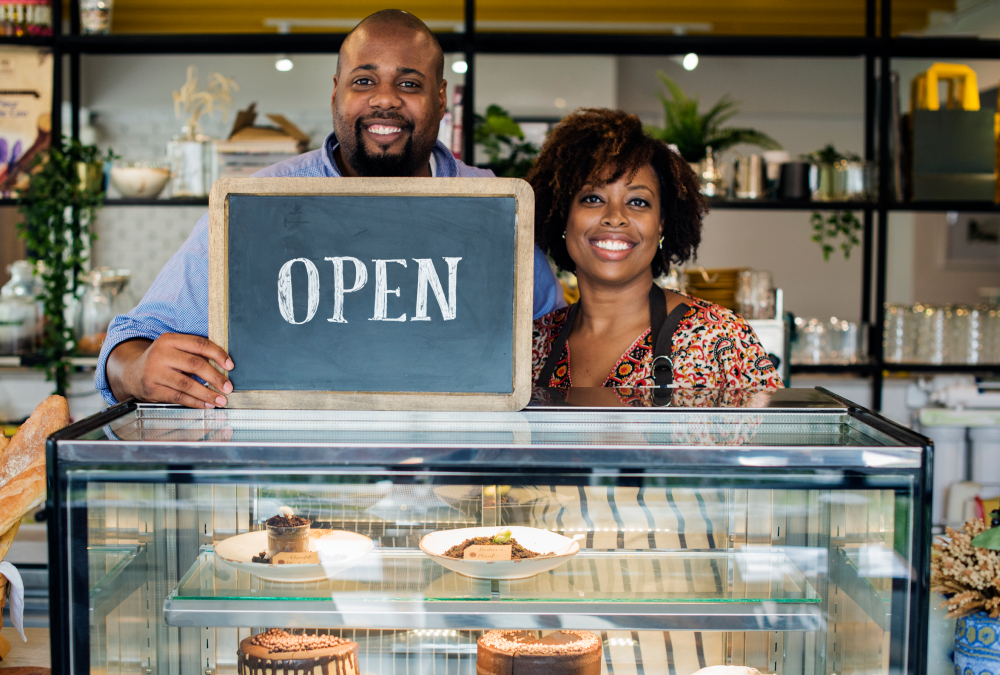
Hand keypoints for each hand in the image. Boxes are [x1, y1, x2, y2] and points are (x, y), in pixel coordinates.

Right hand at [108, 334, 234, 407]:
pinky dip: (196, 402)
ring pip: (187, 384)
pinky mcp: (152, 390)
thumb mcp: (173, 348)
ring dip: (207, 394)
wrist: (131, 373)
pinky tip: (207, 405)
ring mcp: (154, 372)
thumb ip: (194, 353)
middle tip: (228, 387)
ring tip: (221, 400)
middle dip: (215, 377)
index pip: (199, 344)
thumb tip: (224, 365)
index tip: (230, 365)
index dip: (217, 354)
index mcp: (169, 340)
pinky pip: (178, 397)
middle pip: (195, 364)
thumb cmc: (162, 360)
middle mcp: (160, 354)